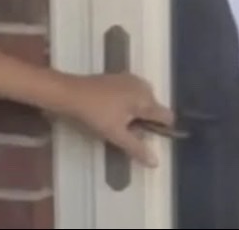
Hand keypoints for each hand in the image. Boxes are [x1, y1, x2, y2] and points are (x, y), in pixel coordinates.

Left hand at [58, 72, 174, 165]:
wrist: (71, 92)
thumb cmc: (95, 114)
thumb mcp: (115, 134)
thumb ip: (136, 148)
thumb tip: (155, 162)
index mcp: (147, 101)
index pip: (167, 117)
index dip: (161, 130)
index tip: (145, 138)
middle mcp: (145, 87)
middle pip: (154, 109)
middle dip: (144, 121)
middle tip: (124, 131)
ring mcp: (133, 79)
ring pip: (143, 100)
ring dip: (135, 112)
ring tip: (115, 121)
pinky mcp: (121, 76)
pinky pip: (133, 92)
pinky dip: (128, 101)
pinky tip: (110, 108)